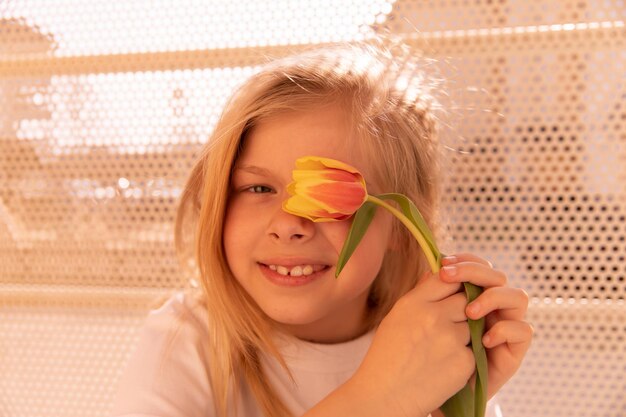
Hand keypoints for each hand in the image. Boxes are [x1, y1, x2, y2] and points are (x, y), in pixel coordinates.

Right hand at [349, 266, 475, 416]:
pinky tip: (444, 365)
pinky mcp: (464, 361)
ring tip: (441, 348)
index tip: (450, 294)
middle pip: (465, 298)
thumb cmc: (388, 355)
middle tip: (449, 324)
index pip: (446, 278)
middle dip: (462, 309)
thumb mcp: (397, 316)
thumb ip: (420, 295)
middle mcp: (433, 316)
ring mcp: (450, 339)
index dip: (452, 284)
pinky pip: (474, 349)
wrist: (385, 395)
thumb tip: (439, 272)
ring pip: (473, 324)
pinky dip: (464, 356)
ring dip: (464, 333)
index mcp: (414, 303)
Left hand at [439, 253, 532, 397]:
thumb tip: (432, 267)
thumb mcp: (425, 320)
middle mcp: (493, 308)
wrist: (433, 394)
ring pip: (517, 297)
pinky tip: (483, 339)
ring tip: (469, 312)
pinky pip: (524, 331)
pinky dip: (504, 330)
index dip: (465, 261)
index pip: (479, 267)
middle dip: (475, 272)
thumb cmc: (427, 355)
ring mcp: (505, 326)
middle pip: (498, 277)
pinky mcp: (514, 350)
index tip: (443, 265)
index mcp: (473, 295)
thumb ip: (431, 294)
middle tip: (449, 278)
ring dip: (492, 298)